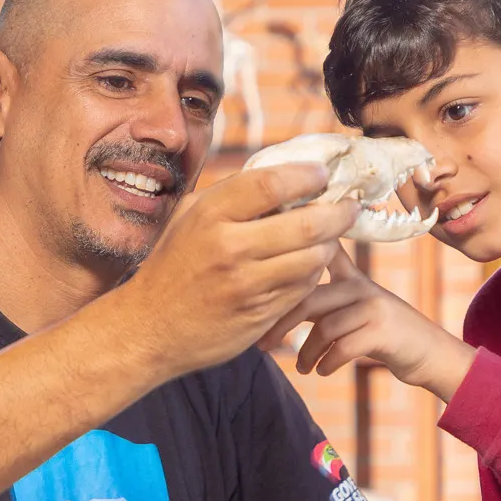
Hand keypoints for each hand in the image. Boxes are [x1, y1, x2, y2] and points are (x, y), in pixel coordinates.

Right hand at [109, 164, 358, 380]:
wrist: (151, 328)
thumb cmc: (172, 265)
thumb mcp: (189, 217)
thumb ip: (230, 195)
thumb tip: (282, 172)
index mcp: (211, 216)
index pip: (273, 184)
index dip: (307, 175)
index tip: (322, 174)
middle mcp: (231, 249)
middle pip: (308, 223)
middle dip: (339, 213)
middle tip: (349, 206)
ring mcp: (248, 285)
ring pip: (314, 259)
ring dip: (329, 246)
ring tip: (328, 237)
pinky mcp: (260, 315)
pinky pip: (304, 288)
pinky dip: (312, 274)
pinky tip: (306, 266)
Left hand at [258, 245, 478, 398]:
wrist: (431, 354)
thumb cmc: (383, 334)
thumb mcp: (355, 309)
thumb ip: (323, 301)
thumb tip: (273, 304)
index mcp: (351, 277)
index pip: (320, 254)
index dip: (293, 250)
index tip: (264, 259)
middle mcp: (361, 286)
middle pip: (309, 298)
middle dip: (281, 324)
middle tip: (263, 344)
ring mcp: (373, 306)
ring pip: (324, 327)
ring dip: (306, 353)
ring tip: (302, 367)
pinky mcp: (382, 330)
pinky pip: (342, 346)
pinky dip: (327, 362)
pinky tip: (322, 370)